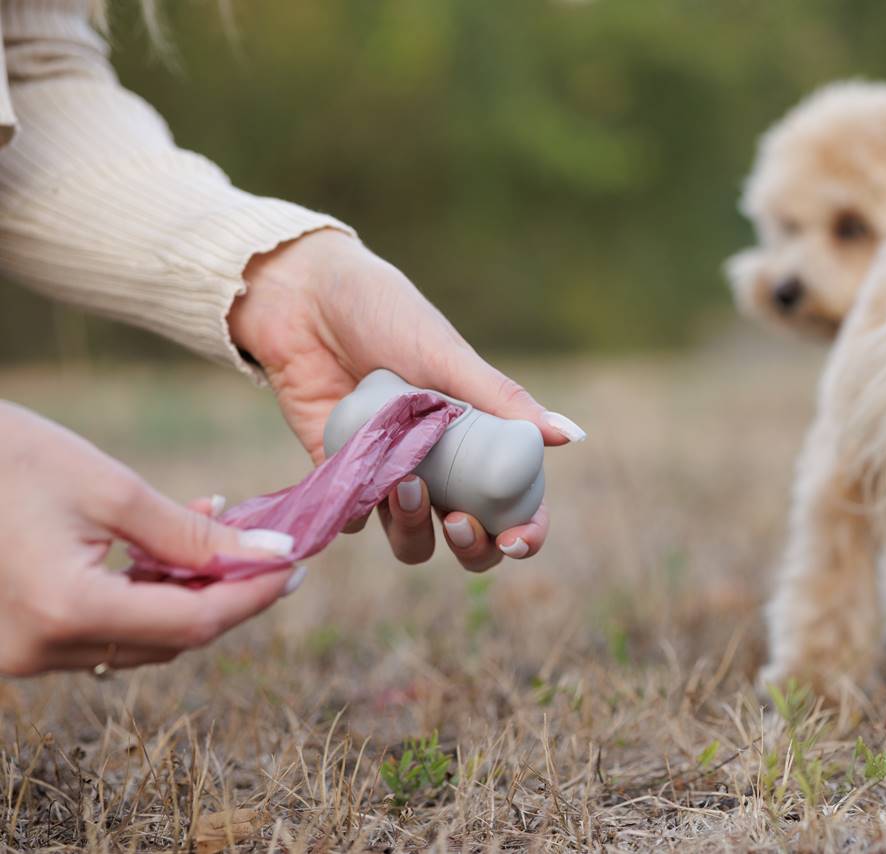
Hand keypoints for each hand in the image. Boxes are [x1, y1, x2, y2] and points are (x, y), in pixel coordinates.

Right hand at [0, 402, 303, 676]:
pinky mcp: (15, 641)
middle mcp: (40, 649)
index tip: (294, 566)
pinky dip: (142, 595)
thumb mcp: (110, 489)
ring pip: (137, 640)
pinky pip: (101, 629)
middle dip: (224, 594)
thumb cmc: (7, 458)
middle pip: (168, 639)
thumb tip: (272, 554)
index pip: (191, 624)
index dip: (251, 596)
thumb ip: (193, 533)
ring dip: (185, 593)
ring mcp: (22, 653)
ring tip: (215, 530)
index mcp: (66, 610)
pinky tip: (164, 548)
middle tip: (265, 548)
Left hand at [229, 229, 583, 570]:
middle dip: (471, 547)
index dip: (525, 533)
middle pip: (470, 538)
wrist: (302, 296)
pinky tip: (357, 476)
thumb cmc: (383, 312)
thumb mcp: (447, 355)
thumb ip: (504, 399)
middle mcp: (441, 466)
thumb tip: (573, 436)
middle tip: (458, 521)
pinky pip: (355, 519)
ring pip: (413, 540)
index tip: (516, 540)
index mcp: (480, 437)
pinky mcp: (341, 476)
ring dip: (414, 530)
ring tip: (403, 486)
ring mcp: (391, 475)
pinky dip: (359, 512)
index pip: (517, 504)